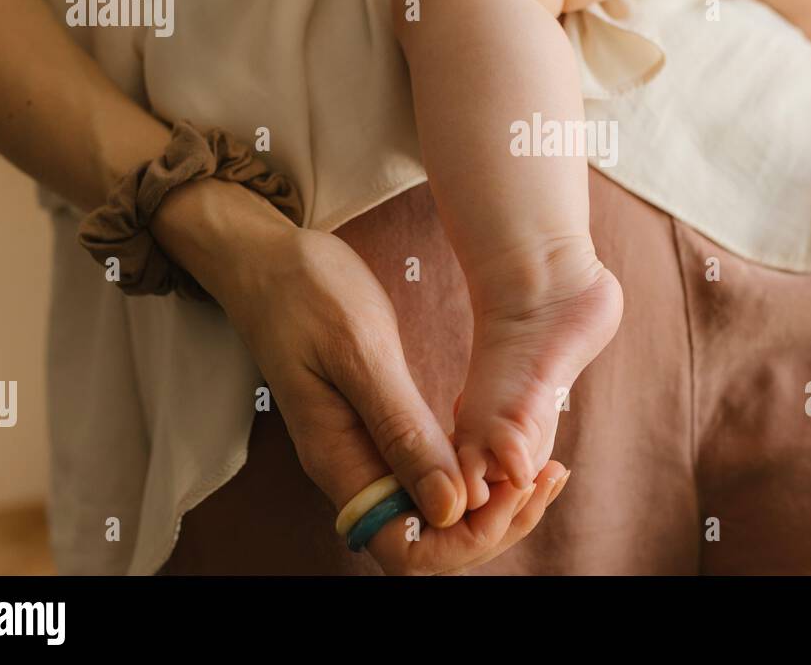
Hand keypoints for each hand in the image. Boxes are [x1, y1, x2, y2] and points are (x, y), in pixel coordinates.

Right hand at [152, 180, 568, 572]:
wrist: (266, 260)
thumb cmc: (306, 293)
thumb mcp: (360, 352)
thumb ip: (400, 430)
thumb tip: (450, 507)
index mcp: (340, 462)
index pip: (408, 550)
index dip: (467, 537)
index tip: (512, 489)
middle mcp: (352, 470)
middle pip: (428, 541)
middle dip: (492, 524)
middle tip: (544, 477)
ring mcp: (364, 451)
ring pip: (433, 513)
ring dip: (489, 503)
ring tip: (541, 469)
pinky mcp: (377, 427)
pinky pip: (428, 474)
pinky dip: (473, 473)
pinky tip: (506, 449)